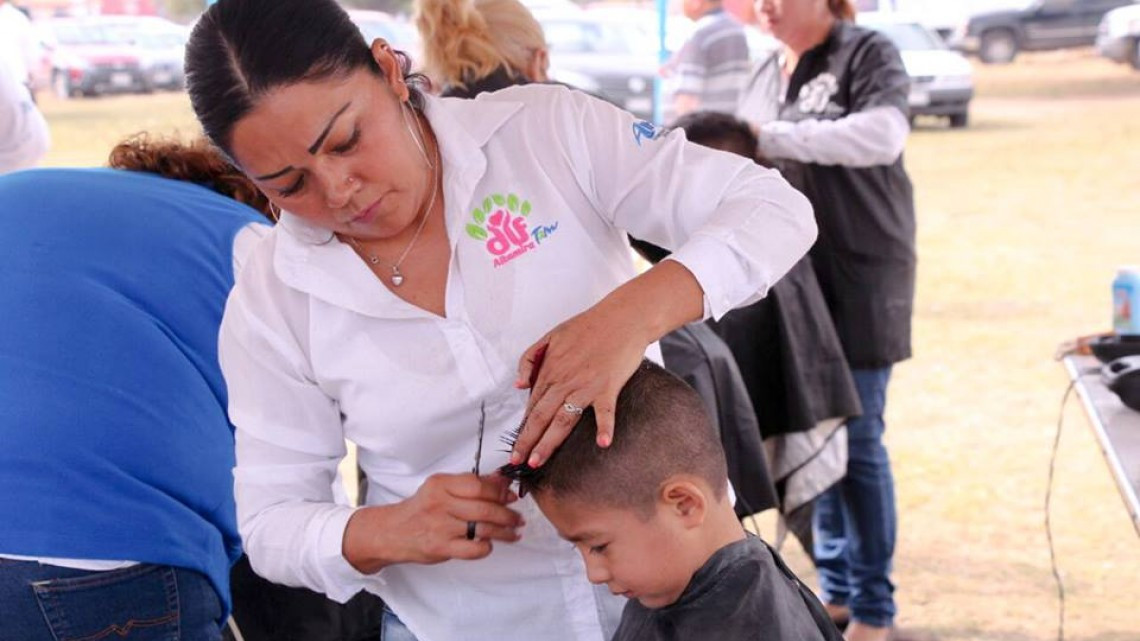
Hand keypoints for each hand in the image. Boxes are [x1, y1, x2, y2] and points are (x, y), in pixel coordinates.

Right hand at [342, 472, 521, 572]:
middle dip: (507, 514)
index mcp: (440, 484)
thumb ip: (470, 484)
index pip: (478, 485)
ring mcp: (440, 527)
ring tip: (514, 533)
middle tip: (518, 517)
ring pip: (483, 529)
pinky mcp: (441, 548)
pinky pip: (474, 549)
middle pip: (484, 508)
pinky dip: (486, 547)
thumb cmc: (421, 509)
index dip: (499, 491)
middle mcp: (440, 504)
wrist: (393, 532)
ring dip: (504, 532)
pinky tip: (490, 545)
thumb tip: (501, 480)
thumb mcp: (441, 489)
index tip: (511, 496)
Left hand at [510, 300, 652, 467]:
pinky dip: (605, 427)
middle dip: (527, 441)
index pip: (531, 405)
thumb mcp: (552, 336)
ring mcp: (586, 385)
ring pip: (562, 419)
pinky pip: (605, 411)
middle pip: (541, 416)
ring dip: (549, 442)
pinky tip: (603, 443)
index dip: (522, 427)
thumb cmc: (589, 326)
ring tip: (539, 461)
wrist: (622, 317)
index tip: (517, 446)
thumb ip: (531, 359)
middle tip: (518, 461)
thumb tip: (519, 385)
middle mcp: (564, 381)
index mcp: (551, 370)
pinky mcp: (608, 386)